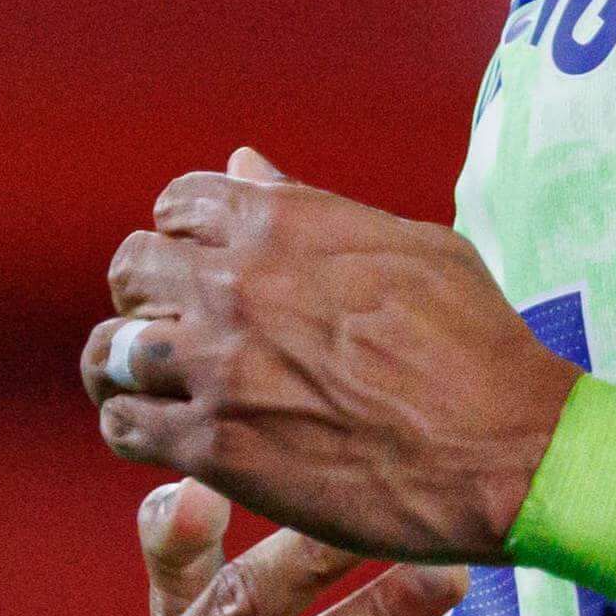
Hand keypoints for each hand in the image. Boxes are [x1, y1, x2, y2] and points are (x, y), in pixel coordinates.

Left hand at [89, 148, 574, 564]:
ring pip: (109, 351)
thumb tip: (243, 164)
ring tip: (147, 385)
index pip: (178, 204)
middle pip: (132, 270)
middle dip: (145, 295)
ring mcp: (217, 368)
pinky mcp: (215, 446)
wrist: (506, 451)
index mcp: (281, 226)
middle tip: (172, 327)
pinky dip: (132, 426)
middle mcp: (235, 286)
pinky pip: (125, 426)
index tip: (200, 265)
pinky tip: (162, 434)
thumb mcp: (412, 247)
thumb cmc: (479, 347)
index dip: (183, 233)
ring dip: (123, 366)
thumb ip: (313, 206)